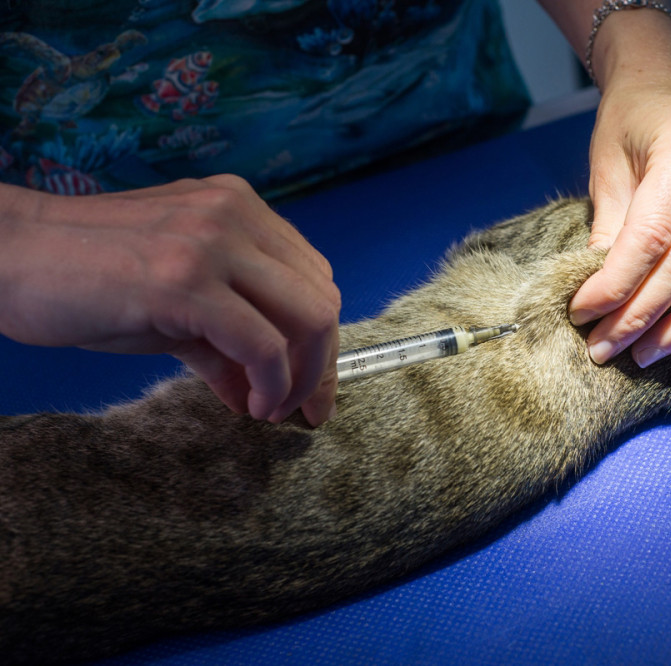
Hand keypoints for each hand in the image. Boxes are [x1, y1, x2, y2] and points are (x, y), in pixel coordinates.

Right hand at [0, 176, 339, 426]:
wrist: (5, 258)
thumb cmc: (82, 279)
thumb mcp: (172, 306)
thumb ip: (225, 342)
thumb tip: (259, 393)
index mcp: (239, 209)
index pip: (313, 277)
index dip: (321, 339)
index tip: (311, 387)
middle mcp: (235, 215)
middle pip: (321, 299)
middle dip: (322, 364)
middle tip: (304, 410)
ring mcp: (213, 242)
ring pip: (309, 317)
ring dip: (304, 378)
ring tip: (273, 411)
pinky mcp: (185, 280)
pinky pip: (264, 343)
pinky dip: (272, 384)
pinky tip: (252, 407)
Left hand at [566, 9, 670, 366]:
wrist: (669, 92)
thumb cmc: (631, 127)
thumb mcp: (606, 166)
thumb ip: (609, 229)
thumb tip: (602, 302)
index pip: (653, 235)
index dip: (616, 285)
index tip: (583, 314)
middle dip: (643, 316)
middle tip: (606, 348)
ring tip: (644, 353)